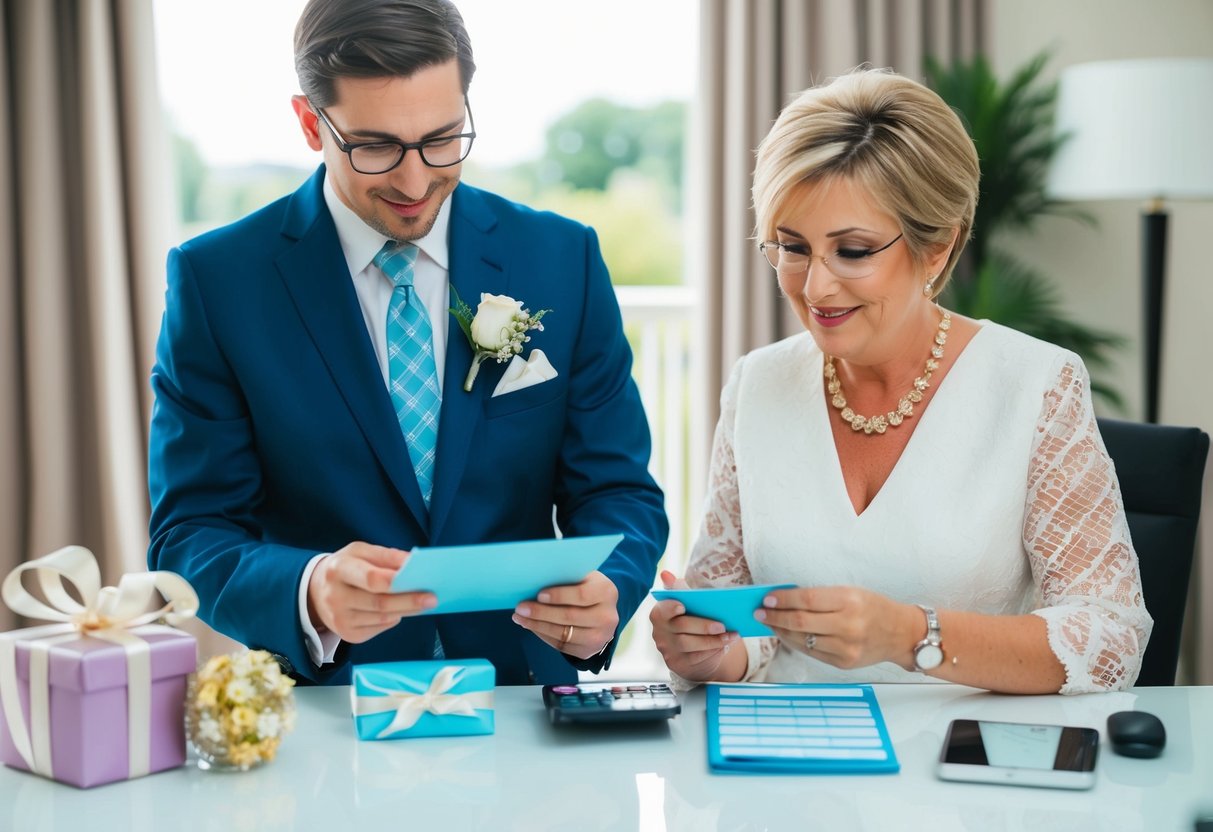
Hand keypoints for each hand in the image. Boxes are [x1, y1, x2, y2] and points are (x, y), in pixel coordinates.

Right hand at [306, 542, 436, 643]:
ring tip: (424, 603)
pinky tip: (399, 610)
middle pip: (380, 603)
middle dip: (409, 601)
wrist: (314, 592)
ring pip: (382, 618)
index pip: (371, 579)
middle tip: (432, 598)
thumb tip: (413, 563)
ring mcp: (339, 619)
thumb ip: (386, 556)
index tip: (420, 579)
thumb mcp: (360, 552)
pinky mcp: (347, 634)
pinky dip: (393, 618)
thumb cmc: (345, 567)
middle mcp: (336, 596)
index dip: (397, 581)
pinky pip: (379, 628)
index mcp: (338, 569)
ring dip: (406, 610)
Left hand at [512, 570, 618, 659]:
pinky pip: (561, 646)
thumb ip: (567, 578)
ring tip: (520, 618)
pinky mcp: (588, 651)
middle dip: (541, 612)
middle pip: (570, 616)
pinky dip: (543, 635)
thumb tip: (535, 580)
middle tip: (521, 608)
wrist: (602, 611)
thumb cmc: (586, 587)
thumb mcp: (584, 577)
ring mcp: (599, 637)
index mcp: (607, 592)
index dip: (559, 596)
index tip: (539, 594)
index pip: (582, 595)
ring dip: (537, 626)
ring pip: (563, 633)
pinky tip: (531, 627)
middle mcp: (607, 617)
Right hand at [648, 570, 739, 681]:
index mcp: (660, 613)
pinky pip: (696, 658)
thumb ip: (679, 590)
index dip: (670, 607)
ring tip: (730, 636)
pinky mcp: (678, 664)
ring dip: (712, 641)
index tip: (682, 605)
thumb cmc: (690, 620)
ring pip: (689, 645)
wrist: (692, 650)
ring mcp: (668, 649)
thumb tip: (666, 574)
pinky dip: (712, 651)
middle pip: (680, 628)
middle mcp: (660, 632)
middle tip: (721, 625)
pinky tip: (726, 644)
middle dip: (702, 626)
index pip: (662, 610)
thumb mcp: (687, 605)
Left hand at [754, 585, 918, 668]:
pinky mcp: (844, 663)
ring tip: (770, 624)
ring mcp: (846, 648)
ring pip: (802, 640)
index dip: (783, 600)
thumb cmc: (873, 607)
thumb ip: (820, 596)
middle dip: (775, 617)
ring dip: (781, 632)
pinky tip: (786, 635)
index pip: (807, 599)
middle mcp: (848, 626)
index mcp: (849, 601)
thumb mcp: (850, 592)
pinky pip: (811, 653)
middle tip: (759, 613)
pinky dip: (795, 643)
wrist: (901, 634)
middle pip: (801, 622)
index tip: (767, 599)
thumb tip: (784, 599)